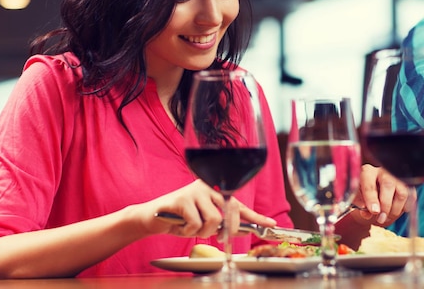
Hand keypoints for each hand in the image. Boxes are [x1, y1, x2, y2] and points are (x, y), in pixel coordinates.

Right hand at [138, 180, 276, 239]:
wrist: (152, 217)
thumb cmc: (180, 219)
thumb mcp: (204, 221)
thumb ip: (221, 223)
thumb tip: (240, 230)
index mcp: (214, 190)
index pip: (239, 204)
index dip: (256, 216)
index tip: (271, 223)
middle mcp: (207, 186)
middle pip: (230, 212)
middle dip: (226, 230)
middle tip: (217, 237)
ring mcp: (195, 191)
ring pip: (214, 220)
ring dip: (203, 232)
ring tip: (190, 227)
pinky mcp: (183, 199)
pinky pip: (196, 223)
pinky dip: (188, 231)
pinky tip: (180, 225)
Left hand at [352, 164, 412, 225]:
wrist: (375, 191)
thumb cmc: (365, 193)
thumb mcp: (359, 197)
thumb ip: (360, 205)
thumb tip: (366, 213)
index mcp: (368, 172)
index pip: (370, 184)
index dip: (372, 199)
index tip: (374, 211)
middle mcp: (383, 171)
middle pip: (388, 186)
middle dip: (385, 206)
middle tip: (381, 219)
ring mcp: (398, 176)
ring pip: (402, 193)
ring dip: (395, 209)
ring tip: (387, 218)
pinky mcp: (408, 183)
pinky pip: (411, 197)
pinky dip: (405, 207)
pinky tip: (395, 211)